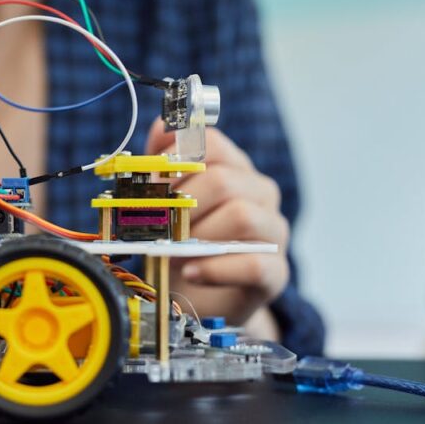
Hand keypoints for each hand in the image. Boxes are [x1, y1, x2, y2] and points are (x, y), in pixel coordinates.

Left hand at [145, 118, 289, 327]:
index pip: (211, 144)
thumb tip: (160, 126)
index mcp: (235, 169)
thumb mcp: (166, 203)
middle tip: (153, 226)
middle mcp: (260, 194)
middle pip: (223, 181)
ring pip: (242, 216)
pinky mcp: (276, 272)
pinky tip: (191, 273)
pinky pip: (253, 264)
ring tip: (172, 253)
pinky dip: (216, 268)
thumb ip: (162, 164)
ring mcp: (273, 233)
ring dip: (197, 236)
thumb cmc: (183, 243)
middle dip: (180, 204)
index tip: (149, 184)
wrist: (201, 297)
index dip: (174, 160)